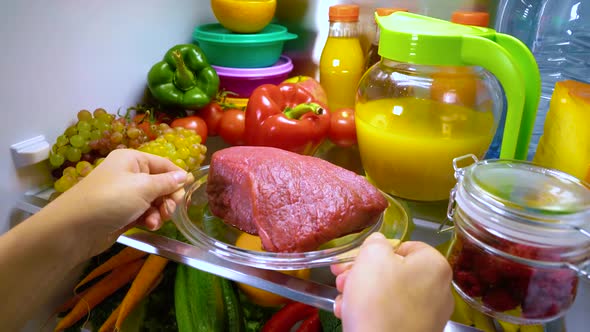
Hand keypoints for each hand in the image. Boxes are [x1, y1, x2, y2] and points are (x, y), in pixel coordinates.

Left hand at [45, 149, 191, 257]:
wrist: (75, 228)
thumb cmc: (111, 199)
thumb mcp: (143, 187)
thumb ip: (167, 182)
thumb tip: (184, 175)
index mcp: (133, 159)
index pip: (164, 164)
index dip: (178, 177)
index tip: (188, 190)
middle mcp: (129, 174)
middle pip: (161, 183)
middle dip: (168, 198)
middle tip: (169, 210)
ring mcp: (125, 194)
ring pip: (154, 200)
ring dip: (159, 211)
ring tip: (156, 221)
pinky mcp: (123, 213)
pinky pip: (144, 213)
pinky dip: (149, 219)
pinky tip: (149, 226)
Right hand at [331, 233, 453, 331]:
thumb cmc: (378, 301)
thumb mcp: (372, 257)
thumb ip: (376, 242)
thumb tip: (379, 243)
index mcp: (434, 265)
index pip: (406, 245)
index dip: (377, 250)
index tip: (356, 257)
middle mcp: (439, 290)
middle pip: (395, 271)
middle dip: (363, 272)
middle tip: (342, 277)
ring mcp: (429, 315)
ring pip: (389, 293)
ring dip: (362, 292)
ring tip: (343, 298)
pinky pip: (391, 314)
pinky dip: (370, 312)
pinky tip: (349, 313)